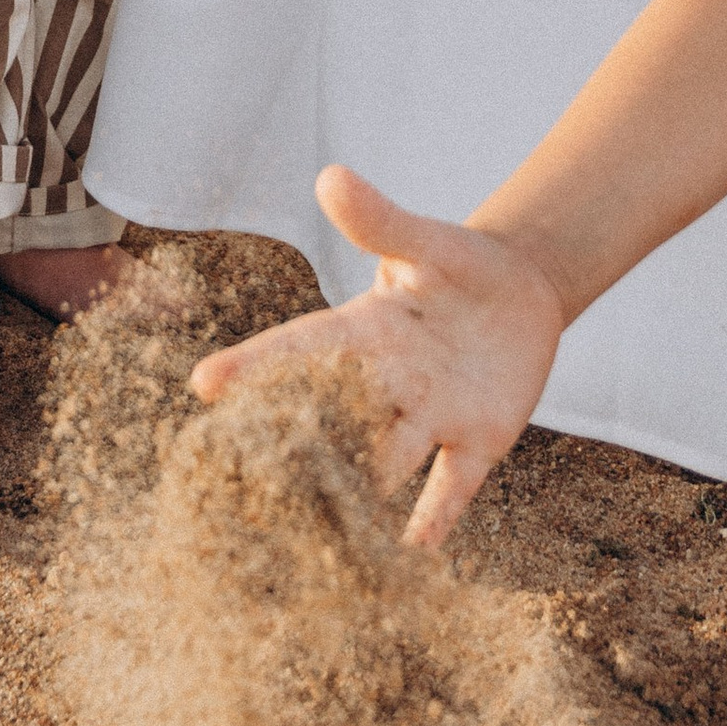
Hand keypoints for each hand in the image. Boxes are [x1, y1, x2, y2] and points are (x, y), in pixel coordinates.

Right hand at [189, 164, 565, 542]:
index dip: (254, 366)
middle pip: (334, 421)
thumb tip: (330, 176)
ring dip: (355, 493)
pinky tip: (414, 550)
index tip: (203, 384)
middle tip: (243, 487)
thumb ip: (379, 220)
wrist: (522, 294)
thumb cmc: (459, 263)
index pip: (300, 349)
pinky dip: (434, 517)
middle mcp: (387, 385)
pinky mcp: (477, 441)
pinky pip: (452, 487)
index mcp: (364, 332)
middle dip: (296, 450)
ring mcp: (430, 417)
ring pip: (385, 461)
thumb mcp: (422, 240)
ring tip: (317, 534)